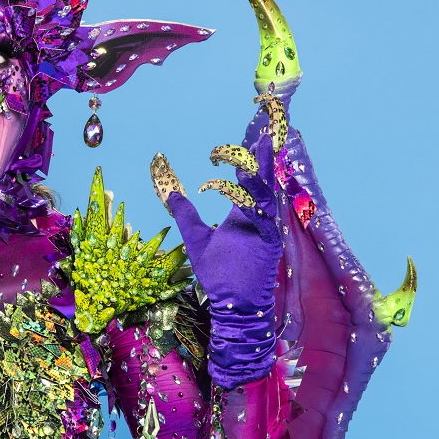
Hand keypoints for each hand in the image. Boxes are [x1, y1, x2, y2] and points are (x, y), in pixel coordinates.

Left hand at [150, 133, 280, 315]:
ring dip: (257, 178)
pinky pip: (262, 219)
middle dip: (263, 160)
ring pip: (263, 197)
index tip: (251, 138)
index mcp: (242, 215)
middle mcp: (256, 218)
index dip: (249, 160)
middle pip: (261, 183)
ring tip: (250, 157)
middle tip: (264, 133)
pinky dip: (255, 203)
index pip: (248, 181)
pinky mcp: (268, 243)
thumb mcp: (196, 239)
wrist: (232, 304)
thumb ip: (185, 215)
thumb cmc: (218, 274)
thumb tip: (170, 193)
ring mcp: (264, 230)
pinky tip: (248, 186)